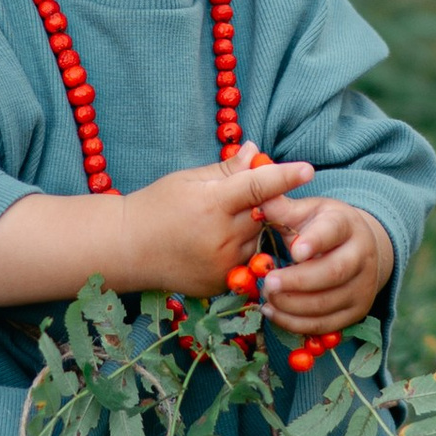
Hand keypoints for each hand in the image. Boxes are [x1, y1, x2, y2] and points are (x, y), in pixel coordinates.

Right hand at [119, 151, 313, 299]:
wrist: (127, 249)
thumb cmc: (156, 206)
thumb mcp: (188, 180)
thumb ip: (228, 170)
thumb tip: (257, 152)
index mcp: (213, 204)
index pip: (259, 186)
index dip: (285, 176)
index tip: (308, 170)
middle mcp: (222, 237)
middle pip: (263, 214)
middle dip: (261, 204)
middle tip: (237, 198)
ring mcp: (223, 264)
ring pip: (257, 239)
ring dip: (250, 228)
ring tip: (217, 224)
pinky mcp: (221, 283)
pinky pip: (246, 262)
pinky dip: (239, 250)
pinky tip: (213, 244)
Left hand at [257, 191, 393, 337]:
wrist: (360, 249)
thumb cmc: (323, 227)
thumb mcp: (307, 211)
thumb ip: (283, 209)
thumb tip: (259, 202)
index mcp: (347, 225)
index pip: (333, 232)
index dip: (315, 242)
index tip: (294, 251)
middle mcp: (361, 256)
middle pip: (334, 272)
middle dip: (298, 281)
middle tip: (268, 283)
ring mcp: (362, 287)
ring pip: (327, 303)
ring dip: (292, 305)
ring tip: (267, 297)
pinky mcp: (356, 312)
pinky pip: (324, 325)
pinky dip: (296, 323)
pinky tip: (273, 312)